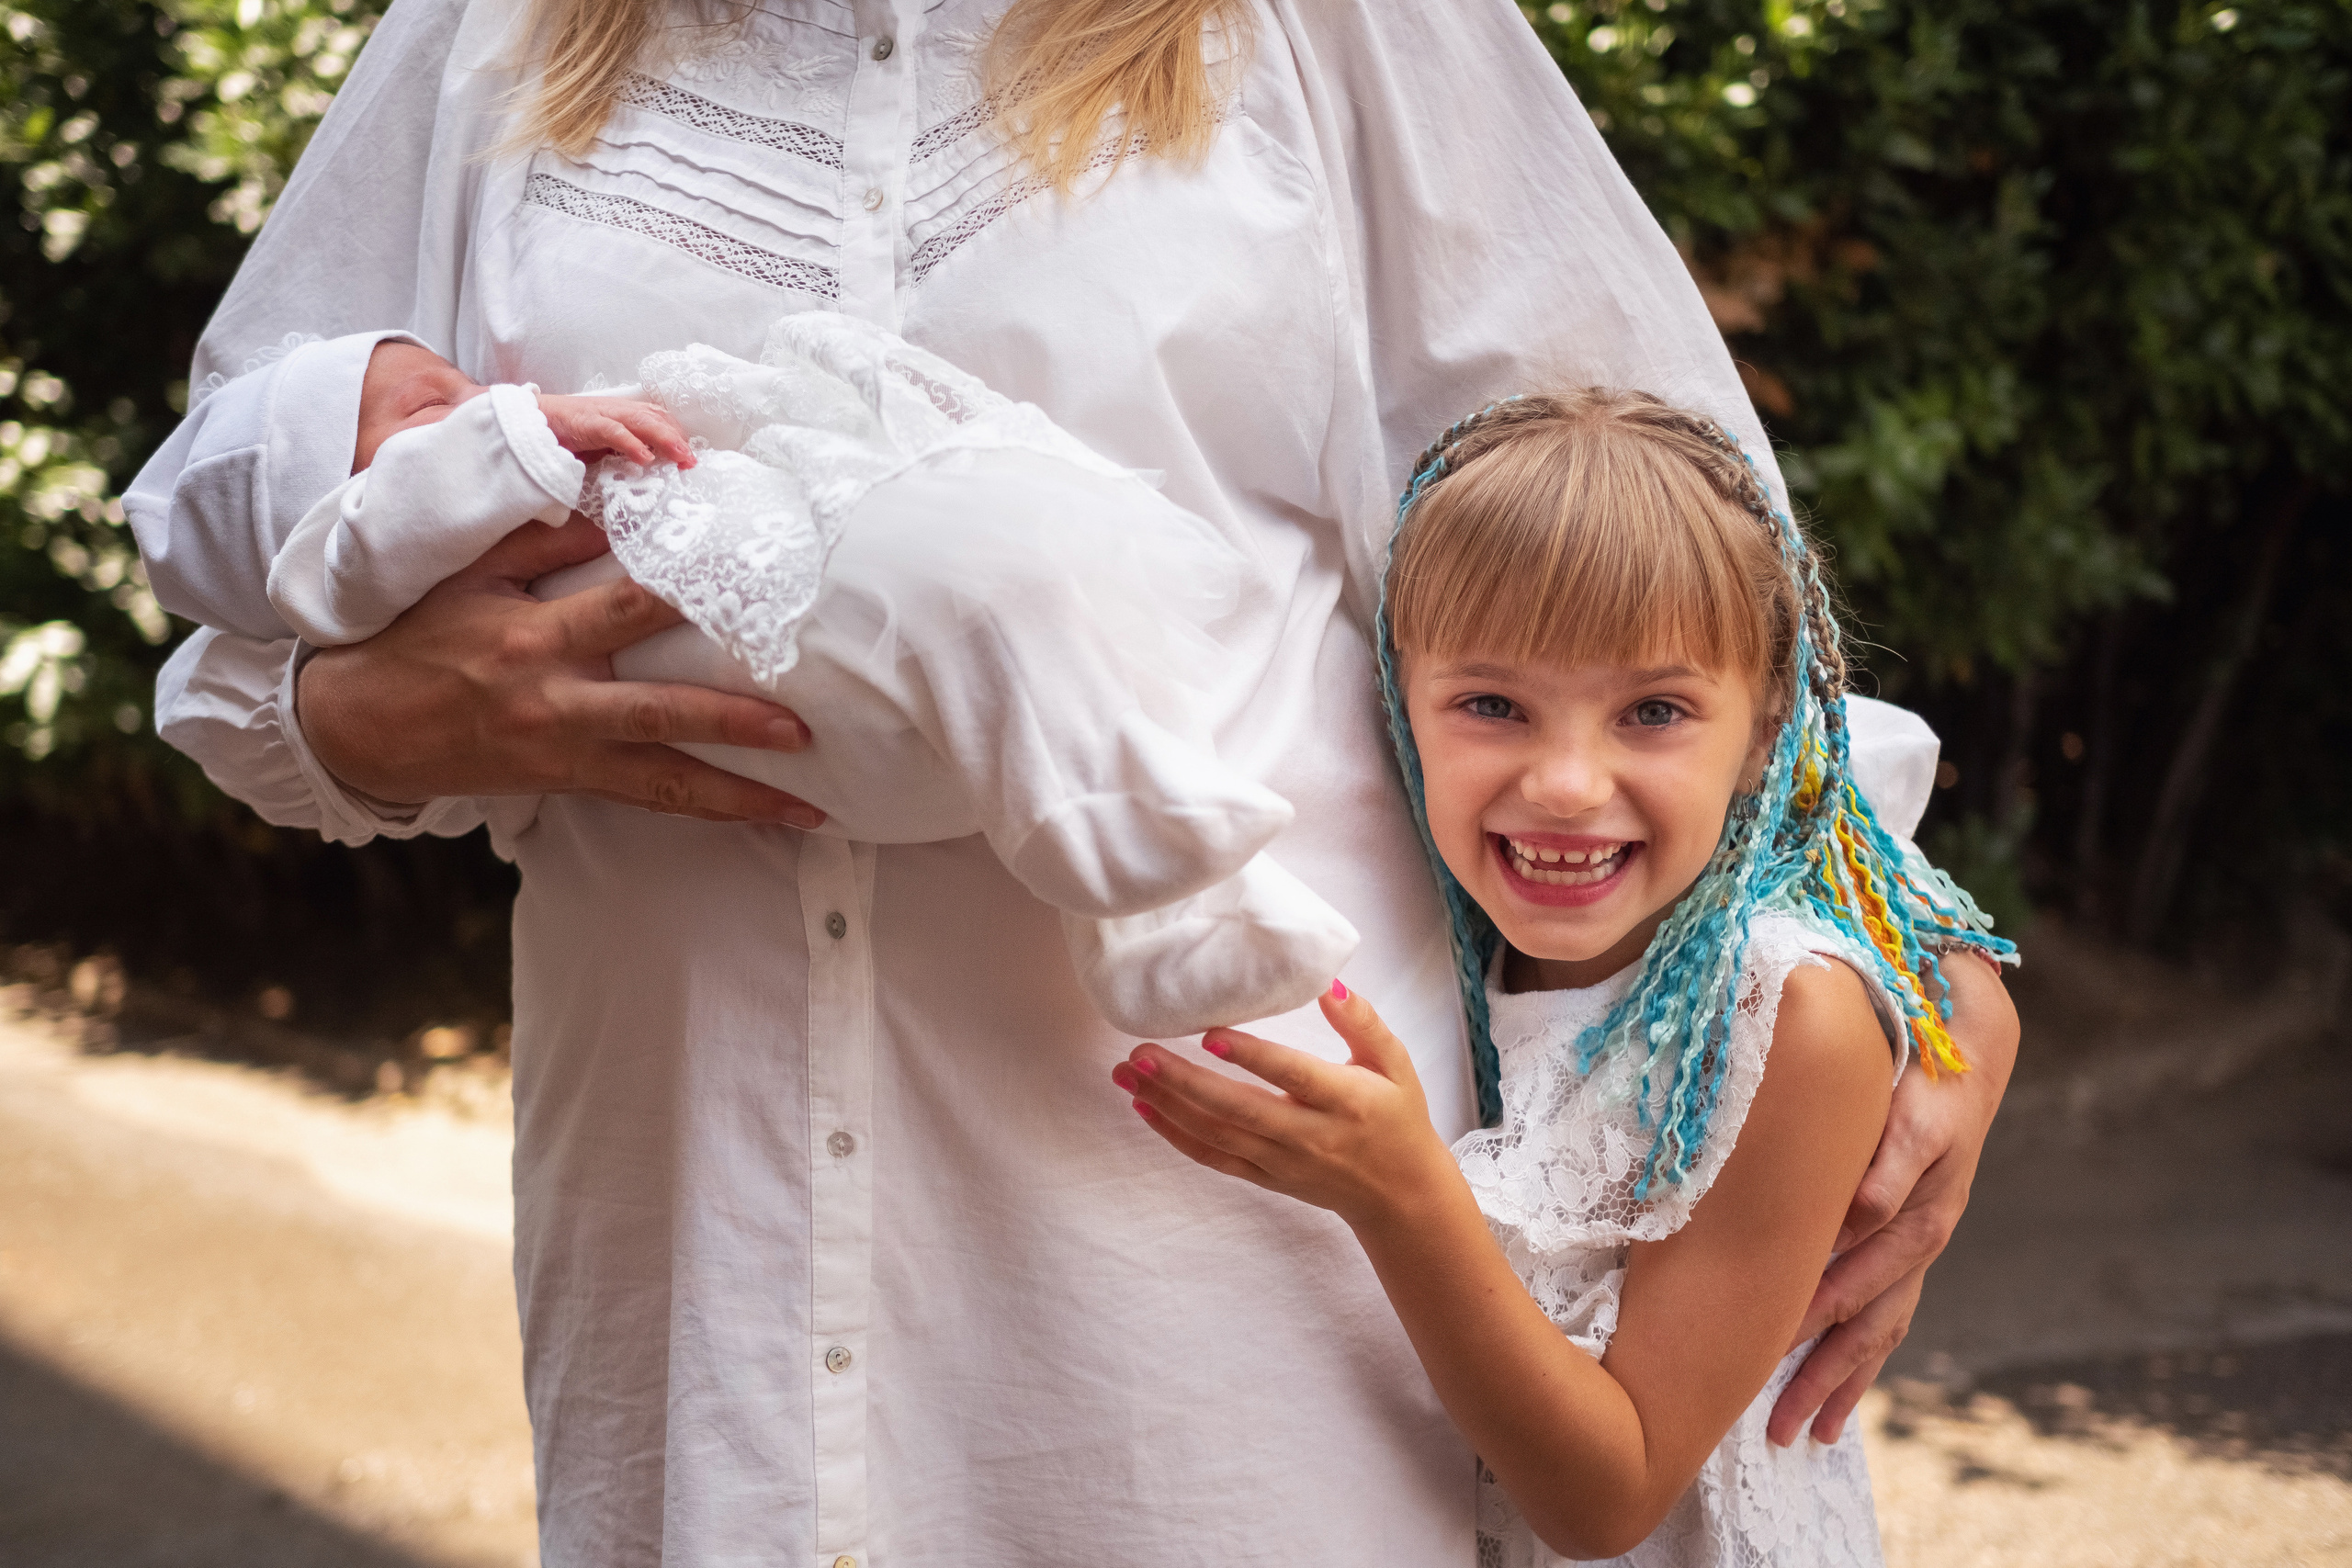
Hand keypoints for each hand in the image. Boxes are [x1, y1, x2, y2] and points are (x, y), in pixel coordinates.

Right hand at [298, 516, 824, 824]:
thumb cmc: (413, 638)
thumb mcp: (464, 575)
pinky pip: (646, 801)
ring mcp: (562, 752)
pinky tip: (761, 814)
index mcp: (533, 640)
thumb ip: (541, 539)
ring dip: (738, 794)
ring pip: (662, 782)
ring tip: (807, 804)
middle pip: (658, 713)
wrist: (354, 728)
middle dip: (732, 723)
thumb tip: (615, 498)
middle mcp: (555, 702)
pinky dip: (705, 810)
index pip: (625, 610)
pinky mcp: (565, 783)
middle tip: (801, 728)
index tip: (751, 583)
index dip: (688, 596)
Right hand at [539, 393, 695, 467]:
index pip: (659, 419)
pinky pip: (613, 431)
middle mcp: (618, 410)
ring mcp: (603, 414)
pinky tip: (644, 457)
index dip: (677, 436)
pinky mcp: (586, 423)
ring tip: (680, 457)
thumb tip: (646, 468)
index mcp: (624, 413)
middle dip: (678, 440)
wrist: (532, 418)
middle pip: (656, 419)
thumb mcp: (602, 444)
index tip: (691, 458)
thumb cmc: (568, 432)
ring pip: (642, 422)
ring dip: (664, 440)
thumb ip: (623, 451)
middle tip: (693, 462)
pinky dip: (631, 443)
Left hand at [1110, 984, 1459, 1231]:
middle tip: (1140, 1052)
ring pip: (1217, 1135)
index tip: (1209, 1033)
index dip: (1251, 1057)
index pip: (1292, 1075)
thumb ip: (1361, 1021)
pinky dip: (1176, 1136)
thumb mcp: (1394, 1063)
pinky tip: (1145, 1109)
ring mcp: (1282, 1162)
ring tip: (1128, 1073)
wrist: (1399, 1194)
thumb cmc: (1397, 1117)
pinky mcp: (1265, 1178)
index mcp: (1345, 1101)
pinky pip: (1214, 1158)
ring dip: (1167, 1104)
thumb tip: (1326, 982)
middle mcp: (1309, 1136)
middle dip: (1184, 1082)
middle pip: (1238, 1110)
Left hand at [1768, 952, 2018, 1444]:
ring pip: (1884, 1313)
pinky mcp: (1912, 1247)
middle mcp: (1934, 1190)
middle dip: (1826, 1321)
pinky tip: (1821, 1422)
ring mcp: (1926, 1227)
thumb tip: (1836, 1059)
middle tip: (1770, 1367)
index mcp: (1929, 1125)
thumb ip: (1878, 1019)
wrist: (1975, 1027)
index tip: (1807, 1258)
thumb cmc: (1920, 1011)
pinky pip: (1888, 1319)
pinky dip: (1854, 1372)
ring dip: (1835, 1372)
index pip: (1890, 1181)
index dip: (1851, 1218)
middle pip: (1883, 1269)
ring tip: (1789, 1429)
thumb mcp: (1912, 1000)